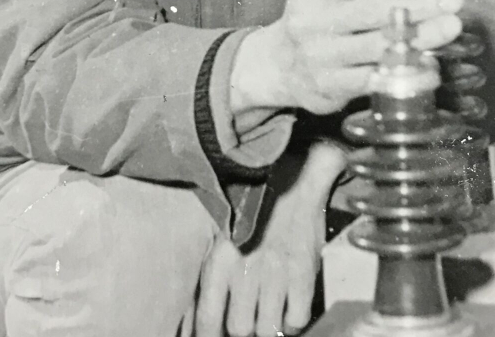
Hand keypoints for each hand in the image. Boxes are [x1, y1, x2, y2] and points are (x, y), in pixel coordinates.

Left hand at [195, 143, 342, 336]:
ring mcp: (275, 273)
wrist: (294, 175)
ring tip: (268, 313)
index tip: (217, 331)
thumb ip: (210, 267)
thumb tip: (192, 309)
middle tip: (247, 316)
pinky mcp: (302, 272)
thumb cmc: (254, 201)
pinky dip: (293, 319)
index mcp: (219, 259)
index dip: (210, 334)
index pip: (206, 321)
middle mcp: (244, 270)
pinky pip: (297, 318)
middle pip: (238, 329)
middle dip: (242, 326)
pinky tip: (289, 308)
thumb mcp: (220, 228)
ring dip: (267, 324)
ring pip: (267, 329)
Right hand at [231, 0, 463, 116]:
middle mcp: (311, 21)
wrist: (278, 64)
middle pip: (372, 11)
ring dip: (419, 37)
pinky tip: (431, 66)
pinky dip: (405, 73)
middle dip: (418, 4)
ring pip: (376, 47)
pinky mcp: (328, 88)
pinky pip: (374, 81)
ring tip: (450, 27)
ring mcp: (318, 57)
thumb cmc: (322, 17)